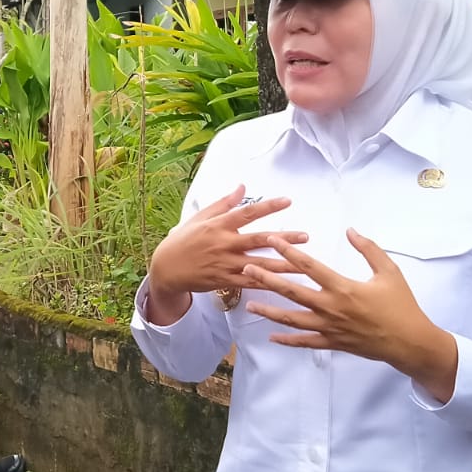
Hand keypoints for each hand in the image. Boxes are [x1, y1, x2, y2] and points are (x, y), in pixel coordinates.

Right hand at [144, 186, 307, 323]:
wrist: (166, 268)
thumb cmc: (183, 239)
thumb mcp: (200, 217)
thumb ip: (223, 203)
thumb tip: (242, 187)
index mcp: (218, 225)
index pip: (247, 213)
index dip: (268, 207)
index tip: (287, 201)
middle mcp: (224, 244)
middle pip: (258, 240)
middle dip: (283, 238)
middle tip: (305, 236)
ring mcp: (225, 264)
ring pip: (259, 264)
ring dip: (282, 264)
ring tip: (303, 264)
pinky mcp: (225, 280)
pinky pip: (250, 282)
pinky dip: (266, 283)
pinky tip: (284, 284)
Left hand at [242, 230, 459, 401]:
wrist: (409, 342)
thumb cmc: (401, 305)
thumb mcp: (389, 271)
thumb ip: (369, 249)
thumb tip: (350, 230)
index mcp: (343, 287)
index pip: (309, 266)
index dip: (288, 251)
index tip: (271, 240)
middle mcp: (331, 308)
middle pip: (292, 291)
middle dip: (267, 279)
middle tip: (245, 269)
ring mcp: (329, 328)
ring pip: (292, 319)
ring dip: (269, 310)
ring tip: (249, 303)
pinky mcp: (332, 343)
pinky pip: (305, 342)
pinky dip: (287, 340)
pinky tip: (271, 336)